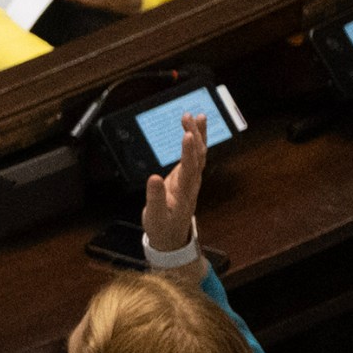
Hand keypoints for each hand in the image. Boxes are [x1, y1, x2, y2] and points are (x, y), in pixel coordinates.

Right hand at [142, 109, 206, 256]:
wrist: (171, 236)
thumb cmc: (162, 227)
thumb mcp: (154, 216)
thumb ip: (155, 197)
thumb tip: (153, 177)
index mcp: (184, 193)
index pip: (189, 169)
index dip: (188, 151)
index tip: (187, 134)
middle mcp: (192, 183)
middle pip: (198, 156)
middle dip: (195, 136)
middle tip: (188, 117)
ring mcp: (191, 179)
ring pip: (199, 154)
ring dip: (198, 135)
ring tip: (195, 116)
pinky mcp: (187, 176)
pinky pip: (194, 155)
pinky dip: (195, 141)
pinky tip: (192, 129)